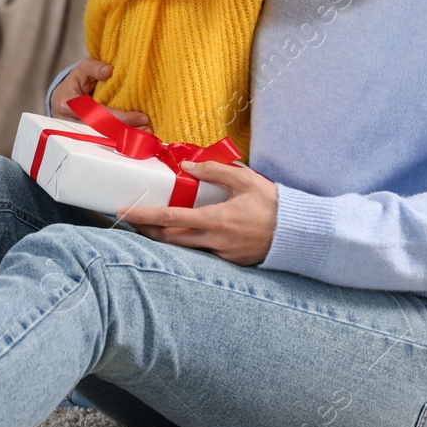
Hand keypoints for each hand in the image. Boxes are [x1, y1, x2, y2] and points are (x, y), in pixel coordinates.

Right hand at [51, 58, 151, 131]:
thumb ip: (94, 67)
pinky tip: (138, 137)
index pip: (98, 113)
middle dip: (127, 131)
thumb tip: (109, 70)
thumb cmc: (74, 84)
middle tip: (148, 130)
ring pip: (105, 139)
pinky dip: (122, 139)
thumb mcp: (81, 70)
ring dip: (127, 138)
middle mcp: (72, 122)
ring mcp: (79, 133)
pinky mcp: (87, 138)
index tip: (141, 117)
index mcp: (69, 104)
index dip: (120, 117)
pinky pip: (106, 140)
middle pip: (103, 131)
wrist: (62, 99)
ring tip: (146, 134)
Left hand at [118, 160, 277, 264]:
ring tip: (151, 226)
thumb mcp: (246, 180)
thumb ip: (215, 171)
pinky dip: (189, 243)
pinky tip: (183, 234)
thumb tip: (186, 166)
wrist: (301, 234)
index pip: (171, 219)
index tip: (125, 213)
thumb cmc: (274, 204)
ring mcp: (222, 254)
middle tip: (131, 220)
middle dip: (147, 230)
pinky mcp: (230, 261)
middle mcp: (215, 240)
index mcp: (216, 220)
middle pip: (169, 239)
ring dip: (165, 238)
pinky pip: (203, 252)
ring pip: (184, 248)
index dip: (145, 217)